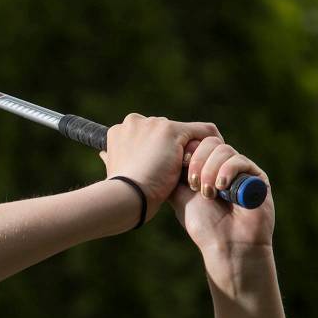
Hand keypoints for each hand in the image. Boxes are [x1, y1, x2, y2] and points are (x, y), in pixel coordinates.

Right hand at [99, 114, 219, 222]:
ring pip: (182, 132)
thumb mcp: (114, 169)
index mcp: (118, 131)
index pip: (146, 133)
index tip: (162, 165)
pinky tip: (212, 161)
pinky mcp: (171, 131)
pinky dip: (211, 143)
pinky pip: (202, 131)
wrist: (127, 195)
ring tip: (190, 172)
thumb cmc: (119, 190)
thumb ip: (114, 156)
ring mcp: (153, 125)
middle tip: (179, 171)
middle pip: (164, 130)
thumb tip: (104, 154)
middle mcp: (134, 122)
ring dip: (187, 149)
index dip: (155, 149)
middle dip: (172, 148)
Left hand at [169, 136, 274, 252]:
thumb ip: (175, 176)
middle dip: (198, 162)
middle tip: (193, 184)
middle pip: (210, 143)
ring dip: (210, 170)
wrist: (227, 244)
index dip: (188, 153)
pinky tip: (221, 188)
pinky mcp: (257, 177)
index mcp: (206, 170)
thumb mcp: (180, 197)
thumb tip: (167, 157)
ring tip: (208, 193)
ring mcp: (241, 171)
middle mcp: (223, 167)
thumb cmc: (204, 224)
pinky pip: (240, 160)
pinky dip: (227, 171)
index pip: (197, 144)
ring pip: (224, 150)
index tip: (180, 168)